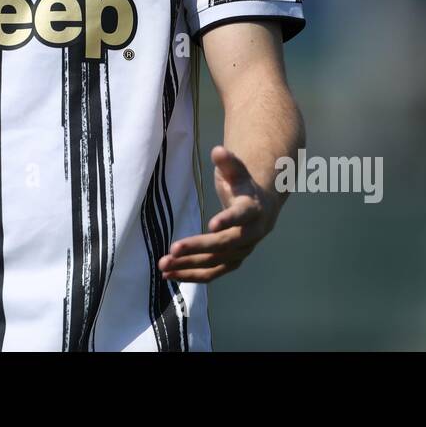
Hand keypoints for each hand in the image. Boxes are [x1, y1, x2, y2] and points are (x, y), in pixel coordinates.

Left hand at [158, 144, 278, 282]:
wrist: (261, 206)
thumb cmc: (243, 185)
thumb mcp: (237, 170)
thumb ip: (228, 161)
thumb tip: (218, 150)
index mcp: (253, 210)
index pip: (242, 216)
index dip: (228, 220)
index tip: (210, 225)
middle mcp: (250, 235)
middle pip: (224, 244)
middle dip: (198, 247)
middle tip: (173, 249)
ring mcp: (241, 252)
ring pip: (215, 262)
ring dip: (189, 266)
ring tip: (164, 266)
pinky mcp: (231, 262)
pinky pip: (211, 273)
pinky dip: (190, 276)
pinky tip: (169, 275)